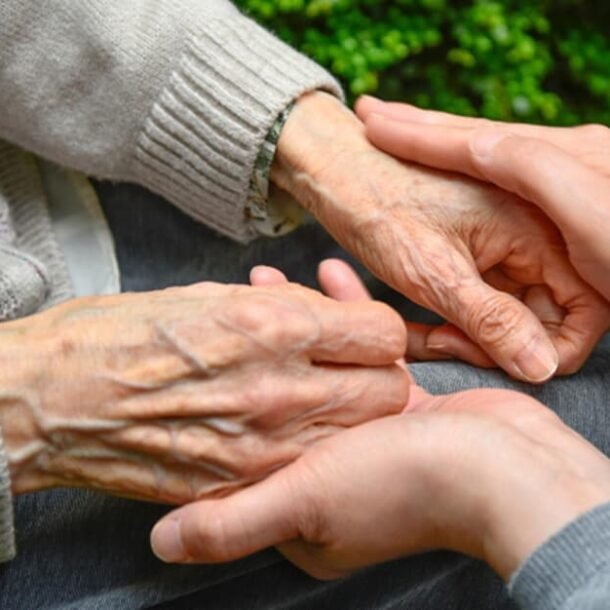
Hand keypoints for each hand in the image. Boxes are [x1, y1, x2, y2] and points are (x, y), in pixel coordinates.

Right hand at [0, 281, 407, 501]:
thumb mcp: (217, 296)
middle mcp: (279, 390)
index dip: (375, 330)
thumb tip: (329, 315)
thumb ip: (287, 307)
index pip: (382, 334)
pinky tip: (282, 425)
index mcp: (273, 327)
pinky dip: (311, 445)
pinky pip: (311, 464)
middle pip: (388, 391)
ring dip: (351, 413)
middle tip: (350, 365)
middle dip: (377, 374)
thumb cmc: (130, 335)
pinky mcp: (244, 484)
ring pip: (358, 434)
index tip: (360, 332)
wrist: (62, 400)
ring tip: (316, 394)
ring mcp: (264, 447)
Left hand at [150, 263, 609, 582]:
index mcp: (301, 498)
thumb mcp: (306, 503)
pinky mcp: (403, 403)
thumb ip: (231, 523)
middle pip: (281, 398)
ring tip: (272, 278)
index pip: (244, 445)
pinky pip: (363, 355)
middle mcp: (332, 466)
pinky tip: (332, 277)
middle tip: (236, 297)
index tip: (202, 346)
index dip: (222, 398)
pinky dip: (348, 317)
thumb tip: (161, 545)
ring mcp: (368, 432)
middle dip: (256, 346)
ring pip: (319, 368)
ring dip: (298, 323)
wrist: (502, 470)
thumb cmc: (401, 489)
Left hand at [271, 92, 609, 380]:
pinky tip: (424, 326)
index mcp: (539, 231)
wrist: (340, 172)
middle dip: (499, 344)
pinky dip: (459, 322)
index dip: (545, 347)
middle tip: (445, 346)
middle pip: (547, 316)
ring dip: (473, 337)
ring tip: (426, 338)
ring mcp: (507, 247)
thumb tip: (539, 366)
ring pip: (512, 315)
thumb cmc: (380, 208)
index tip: (489, 355)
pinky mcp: (481, 256)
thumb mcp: (434, 273)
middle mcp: (534, 236)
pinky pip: (487, 303)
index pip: (582, 311)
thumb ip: (489, 320)